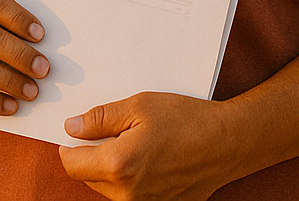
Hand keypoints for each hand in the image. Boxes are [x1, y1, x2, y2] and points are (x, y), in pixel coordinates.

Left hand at [59, 92, 235, 200]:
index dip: (70, 145)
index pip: (71, 163)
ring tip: (139, 143)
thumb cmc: (187, 120)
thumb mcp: (139, 106)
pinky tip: (152, 159)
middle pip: (88, 176)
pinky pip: (130, 195)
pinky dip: (132, 178)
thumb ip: (100, 118)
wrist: (228, 143)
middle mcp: (126, 194)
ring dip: (112, 168)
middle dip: (93, 155)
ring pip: (108, 187)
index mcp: (118, 165)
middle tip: (117, 131)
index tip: (78, 131)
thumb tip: (71, 127)